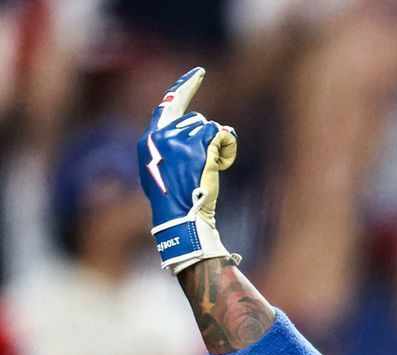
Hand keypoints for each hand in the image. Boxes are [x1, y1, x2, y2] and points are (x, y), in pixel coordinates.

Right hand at [137, 67, 239, 272]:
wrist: (183, 219)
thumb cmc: (177, 201)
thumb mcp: (162, 171)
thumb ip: (169, 148)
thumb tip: (190, 133)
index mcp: (149, 140)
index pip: (166, 106)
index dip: (183, 88)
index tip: (199, 74)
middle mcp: (162, 136)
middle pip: (195, 120)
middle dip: (206, 139)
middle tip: (205, 164)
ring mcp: (180, 140)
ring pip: (210, 127)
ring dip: (217, 147)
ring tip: (210, 170)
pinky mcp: (199, 147)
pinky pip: (223, 134)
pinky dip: (228, 148)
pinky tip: (222, 166)